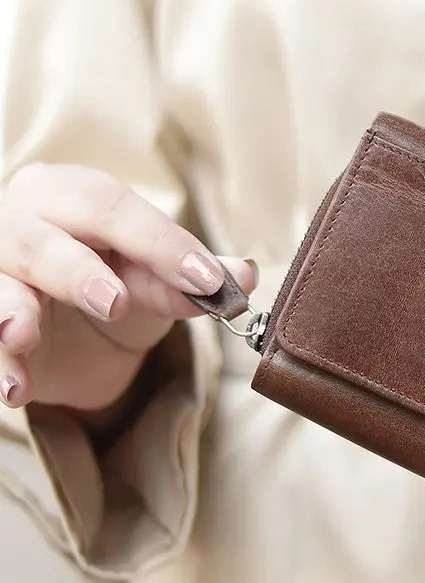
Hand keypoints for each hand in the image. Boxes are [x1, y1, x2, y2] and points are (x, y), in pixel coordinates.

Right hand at [0, 163, 256, 411]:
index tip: (205, 280)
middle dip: (77, 270)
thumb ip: (196, 277)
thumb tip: (244, 276)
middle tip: (113, 302)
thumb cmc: (115, 279)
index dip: (160, 243)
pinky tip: (15, 388)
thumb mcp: (158, 280)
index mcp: (71, 195)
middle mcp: (21, 222)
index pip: (112, 207)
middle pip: (42, 238)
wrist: (72, 328)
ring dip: (10, 307)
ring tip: (25, 332)